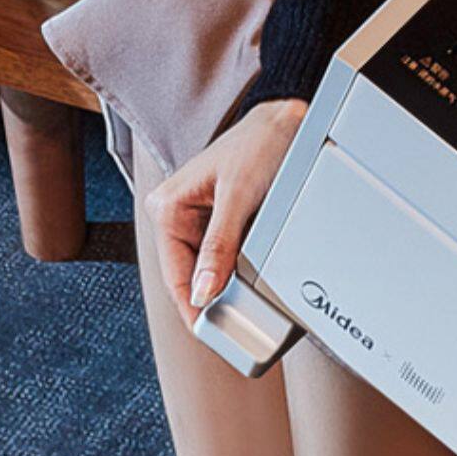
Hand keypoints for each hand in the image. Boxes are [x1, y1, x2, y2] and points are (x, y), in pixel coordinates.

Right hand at [144, 98, 306, 325]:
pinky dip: (234, 269)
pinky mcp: (219, 218)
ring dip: (223, 285)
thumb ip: (219, 246)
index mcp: (168, 205)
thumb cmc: (259, 145)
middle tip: (232, 329)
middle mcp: (176, 212)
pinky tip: (247, 281)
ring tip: (242, 309)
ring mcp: (197, 216)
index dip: (191, 306)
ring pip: (207, 267)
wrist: (288, 122)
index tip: (208, 333)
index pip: (174, 272)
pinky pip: (222, 254)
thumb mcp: (238, 197)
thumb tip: (203, 291)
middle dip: (209, 298)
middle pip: (189, 272)